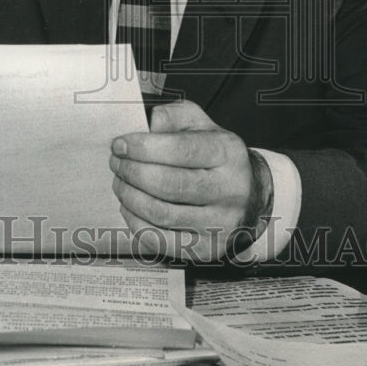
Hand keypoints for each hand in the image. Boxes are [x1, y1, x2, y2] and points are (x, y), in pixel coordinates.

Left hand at [109, 100, 271, 261]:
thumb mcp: (201, 124)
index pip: (180, 149)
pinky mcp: (207, 249)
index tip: (120, 145)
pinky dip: (136, 223)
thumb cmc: (215, 156)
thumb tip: (147, 126)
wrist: (249, 195)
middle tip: (117, 163)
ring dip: (129, 197)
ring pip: (161, 214)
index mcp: (228, 152)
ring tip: (121, 183)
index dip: (143, 147)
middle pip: (167, 184)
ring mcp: (220, 223)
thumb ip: (173, 116)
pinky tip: (130, 208)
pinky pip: (161, 240)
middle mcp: (229, 189)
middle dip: (131, 172)